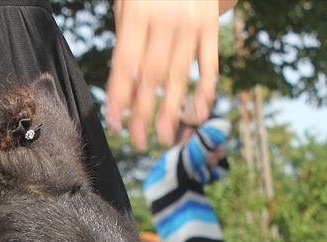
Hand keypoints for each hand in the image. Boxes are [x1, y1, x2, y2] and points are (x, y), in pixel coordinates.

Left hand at [105, 0, 220, 149]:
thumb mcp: (128, 4)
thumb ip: (127, 40)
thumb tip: (125, 88)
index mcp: (138, 13)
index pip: (125, 65)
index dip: (120, 97)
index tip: (115, 124)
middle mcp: (166, 20)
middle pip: (152, 76)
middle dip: (143, 113)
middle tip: (137, 142)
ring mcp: (192, 24)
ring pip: (180, 75)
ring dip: (171, 110)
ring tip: (165, 138)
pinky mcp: (211, 27)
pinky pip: (209, 64)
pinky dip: (205, 90)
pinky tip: (199, 113)